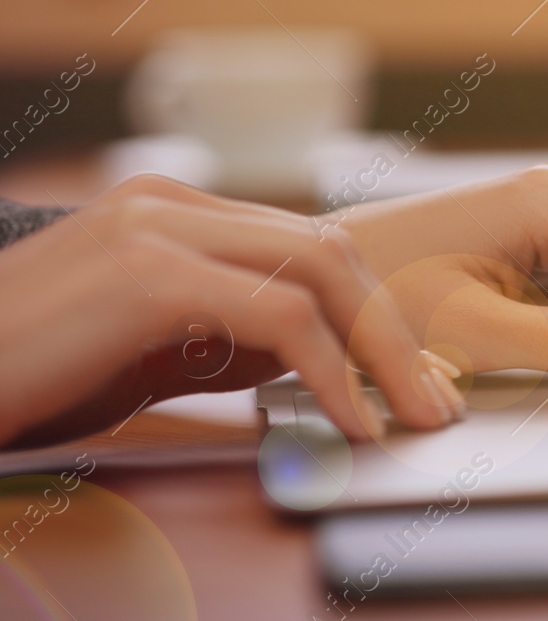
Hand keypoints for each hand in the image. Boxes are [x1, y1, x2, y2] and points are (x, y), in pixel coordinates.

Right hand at [0, 175, 452, 449]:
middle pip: (330, 250)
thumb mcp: (145, 350)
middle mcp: (171, 202)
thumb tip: (315, 359)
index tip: (412, 375)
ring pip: (322, 271)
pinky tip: (347, 417)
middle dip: (396, 329)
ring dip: (382, 350)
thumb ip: (225, 337)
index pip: (309, 246)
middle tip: (435, 401)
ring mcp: (159, 227)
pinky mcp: (149, 270)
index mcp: (173, 210)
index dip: (373, 311)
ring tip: (411, 415)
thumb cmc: (28, 375)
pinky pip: (282, 315)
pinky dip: (332, 368)